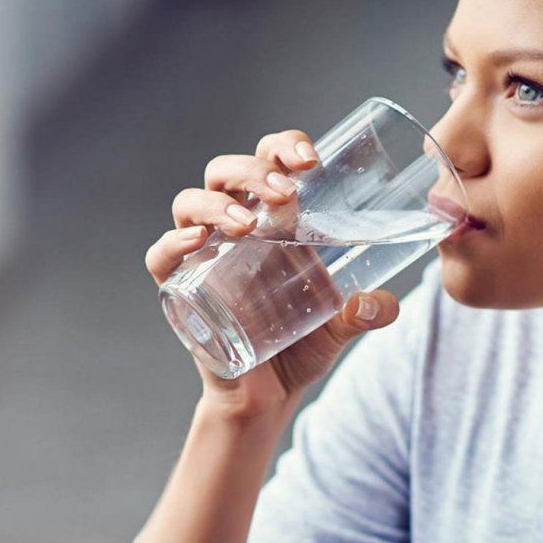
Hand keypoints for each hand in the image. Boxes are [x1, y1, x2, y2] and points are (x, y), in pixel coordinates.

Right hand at [145, 129, 400, 419]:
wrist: (268, 397)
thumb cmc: (302, 345)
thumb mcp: (342, 325)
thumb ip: (368, 312)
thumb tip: (381, 304)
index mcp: (274, 219)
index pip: (269, 160)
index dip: (284, 146)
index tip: (311, 159)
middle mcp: (234, 227)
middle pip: (226, 171)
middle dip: (253, 170)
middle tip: (285, 194)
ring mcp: (203, 255)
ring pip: (190, 203)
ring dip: (217, 203)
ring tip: (247, 223)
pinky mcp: (181, 290)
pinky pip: (161, 257)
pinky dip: (172, 244)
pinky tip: (197, 243)